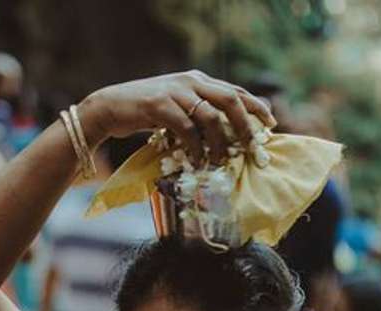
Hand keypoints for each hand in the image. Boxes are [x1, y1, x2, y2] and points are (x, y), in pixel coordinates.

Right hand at [78, 71, 275, 164]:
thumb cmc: (146, 112)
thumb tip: (227, 136)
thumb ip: (199, 113)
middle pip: (231, 99)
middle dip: (246, 125)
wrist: (110, 107)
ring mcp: (175, 91)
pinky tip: (197, 161)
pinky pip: (187, 128)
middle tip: (253, 147)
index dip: (256, 107)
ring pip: (211, 116)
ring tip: (221, 161)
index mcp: (199, 80)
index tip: (271, 125)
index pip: (236, 90)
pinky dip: (195, 147)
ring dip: (220, 142)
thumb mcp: (178, 107)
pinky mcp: (159, 104)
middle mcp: (191, 81)